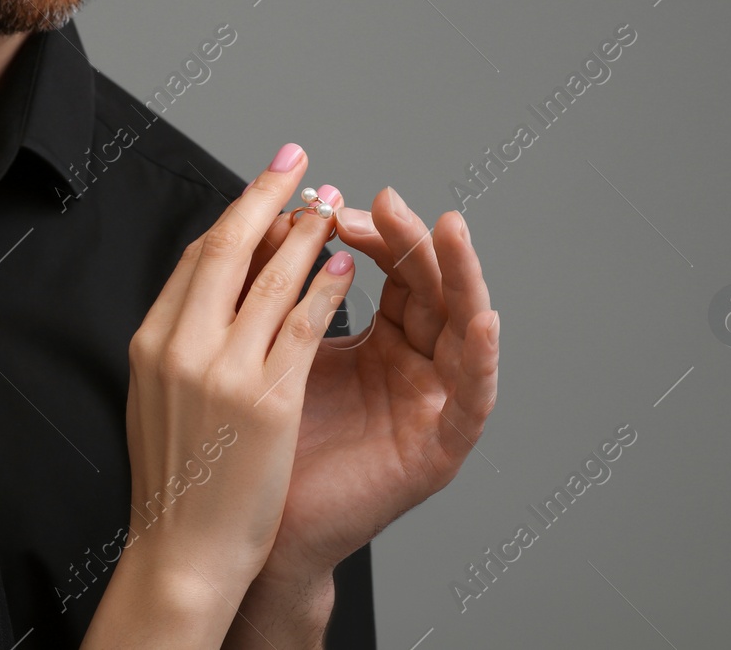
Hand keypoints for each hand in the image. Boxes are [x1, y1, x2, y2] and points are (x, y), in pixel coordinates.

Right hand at [82, 144, 353, 648]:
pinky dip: (324, 288)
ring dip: (306, 234)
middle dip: (267, 198)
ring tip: (331, 206)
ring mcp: (223, 372)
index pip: (197, 258)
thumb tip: (214, 281)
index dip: (236, 214)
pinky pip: (302, 326)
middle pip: (229, 250)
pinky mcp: (266, 400)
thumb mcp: (158, 392)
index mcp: (152, 341)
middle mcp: (181, 346)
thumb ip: (183, 337)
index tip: (264, 186)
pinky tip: (342, 266)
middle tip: (296, 162)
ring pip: (271, 280)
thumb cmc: (177, 474)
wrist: (183, 547)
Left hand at [229, 188, 498, 644]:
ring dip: (462, 276)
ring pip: (463, 329)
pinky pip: (473, 400)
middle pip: (432, 289)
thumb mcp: (278, 351)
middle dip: (413, 240)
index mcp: (382, 341)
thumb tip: (280, 216)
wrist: (248, 529)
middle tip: (388, 201)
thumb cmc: (262, 444)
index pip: (392, 270)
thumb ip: (289, 294)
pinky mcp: (439, 450)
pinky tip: (481, 322)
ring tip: (451, 231)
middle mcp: (415, 367)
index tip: (338, 201)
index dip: (375, 232)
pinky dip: (482, 359)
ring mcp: (431, 407)